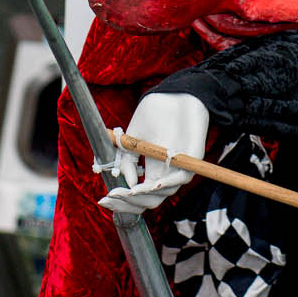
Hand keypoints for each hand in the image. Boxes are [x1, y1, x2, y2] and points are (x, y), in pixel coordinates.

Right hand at [99, 93, 210, 218]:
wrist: (175, 93)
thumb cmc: (155, 113)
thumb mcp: (133, 138)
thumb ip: (126, 160)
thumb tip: (129, 184)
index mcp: (153, 170)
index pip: (139, 196)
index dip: (122, 201)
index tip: (104, 199)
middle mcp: (166, 173)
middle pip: (150, 201)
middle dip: (129, 203)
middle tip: (112, 196)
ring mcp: (180, 168)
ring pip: (163, 194)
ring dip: (144, 195)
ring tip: (129, 191)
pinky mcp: (193, 159)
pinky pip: (181, 178)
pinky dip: (166, 184)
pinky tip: (151, 185)